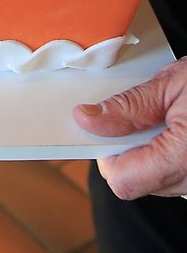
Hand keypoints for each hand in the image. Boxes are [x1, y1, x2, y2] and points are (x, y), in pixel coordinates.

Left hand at [74, 57, 186, 198]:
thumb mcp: (173, 84)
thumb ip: (128, 107)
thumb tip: (87, 119)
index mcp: (184, 158)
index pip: (123, 180)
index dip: (107, 154)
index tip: (107, 127)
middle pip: (138, 181)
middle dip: (128, 149)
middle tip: (142, 116)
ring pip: (157, 180)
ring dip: (151, 152)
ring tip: (170, 120)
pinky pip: (177, 175)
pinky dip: (170, 154)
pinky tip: (182, 130)